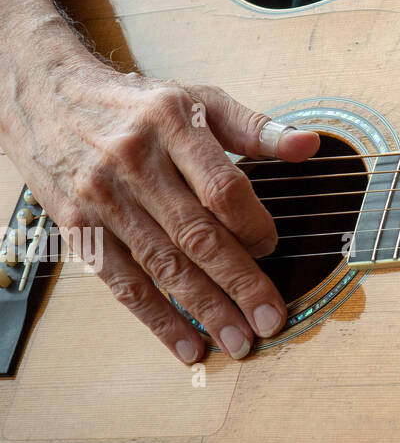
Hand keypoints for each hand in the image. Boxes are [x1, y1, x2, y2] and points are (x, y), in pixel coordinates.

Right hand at [7, 59, 318, 363]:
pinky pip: (122, 281)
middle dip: (239, 282)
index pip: (221, 186)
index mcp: (172, 124)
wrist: (49, 97)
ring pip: (162, 265)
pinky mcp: (78, 227)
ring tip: (237, 340)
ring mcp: (103, 198)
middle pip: (195, 234)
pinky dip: (156, 318)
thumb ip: (255, 127)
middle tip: (271, 318)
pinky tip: (186, 344)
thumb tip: (307, 145)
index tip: (273, 246)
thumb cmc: (139, 104)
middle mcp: (134, 163)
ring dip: (203, 309)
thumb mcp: (199, 99)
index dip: (252, 222)